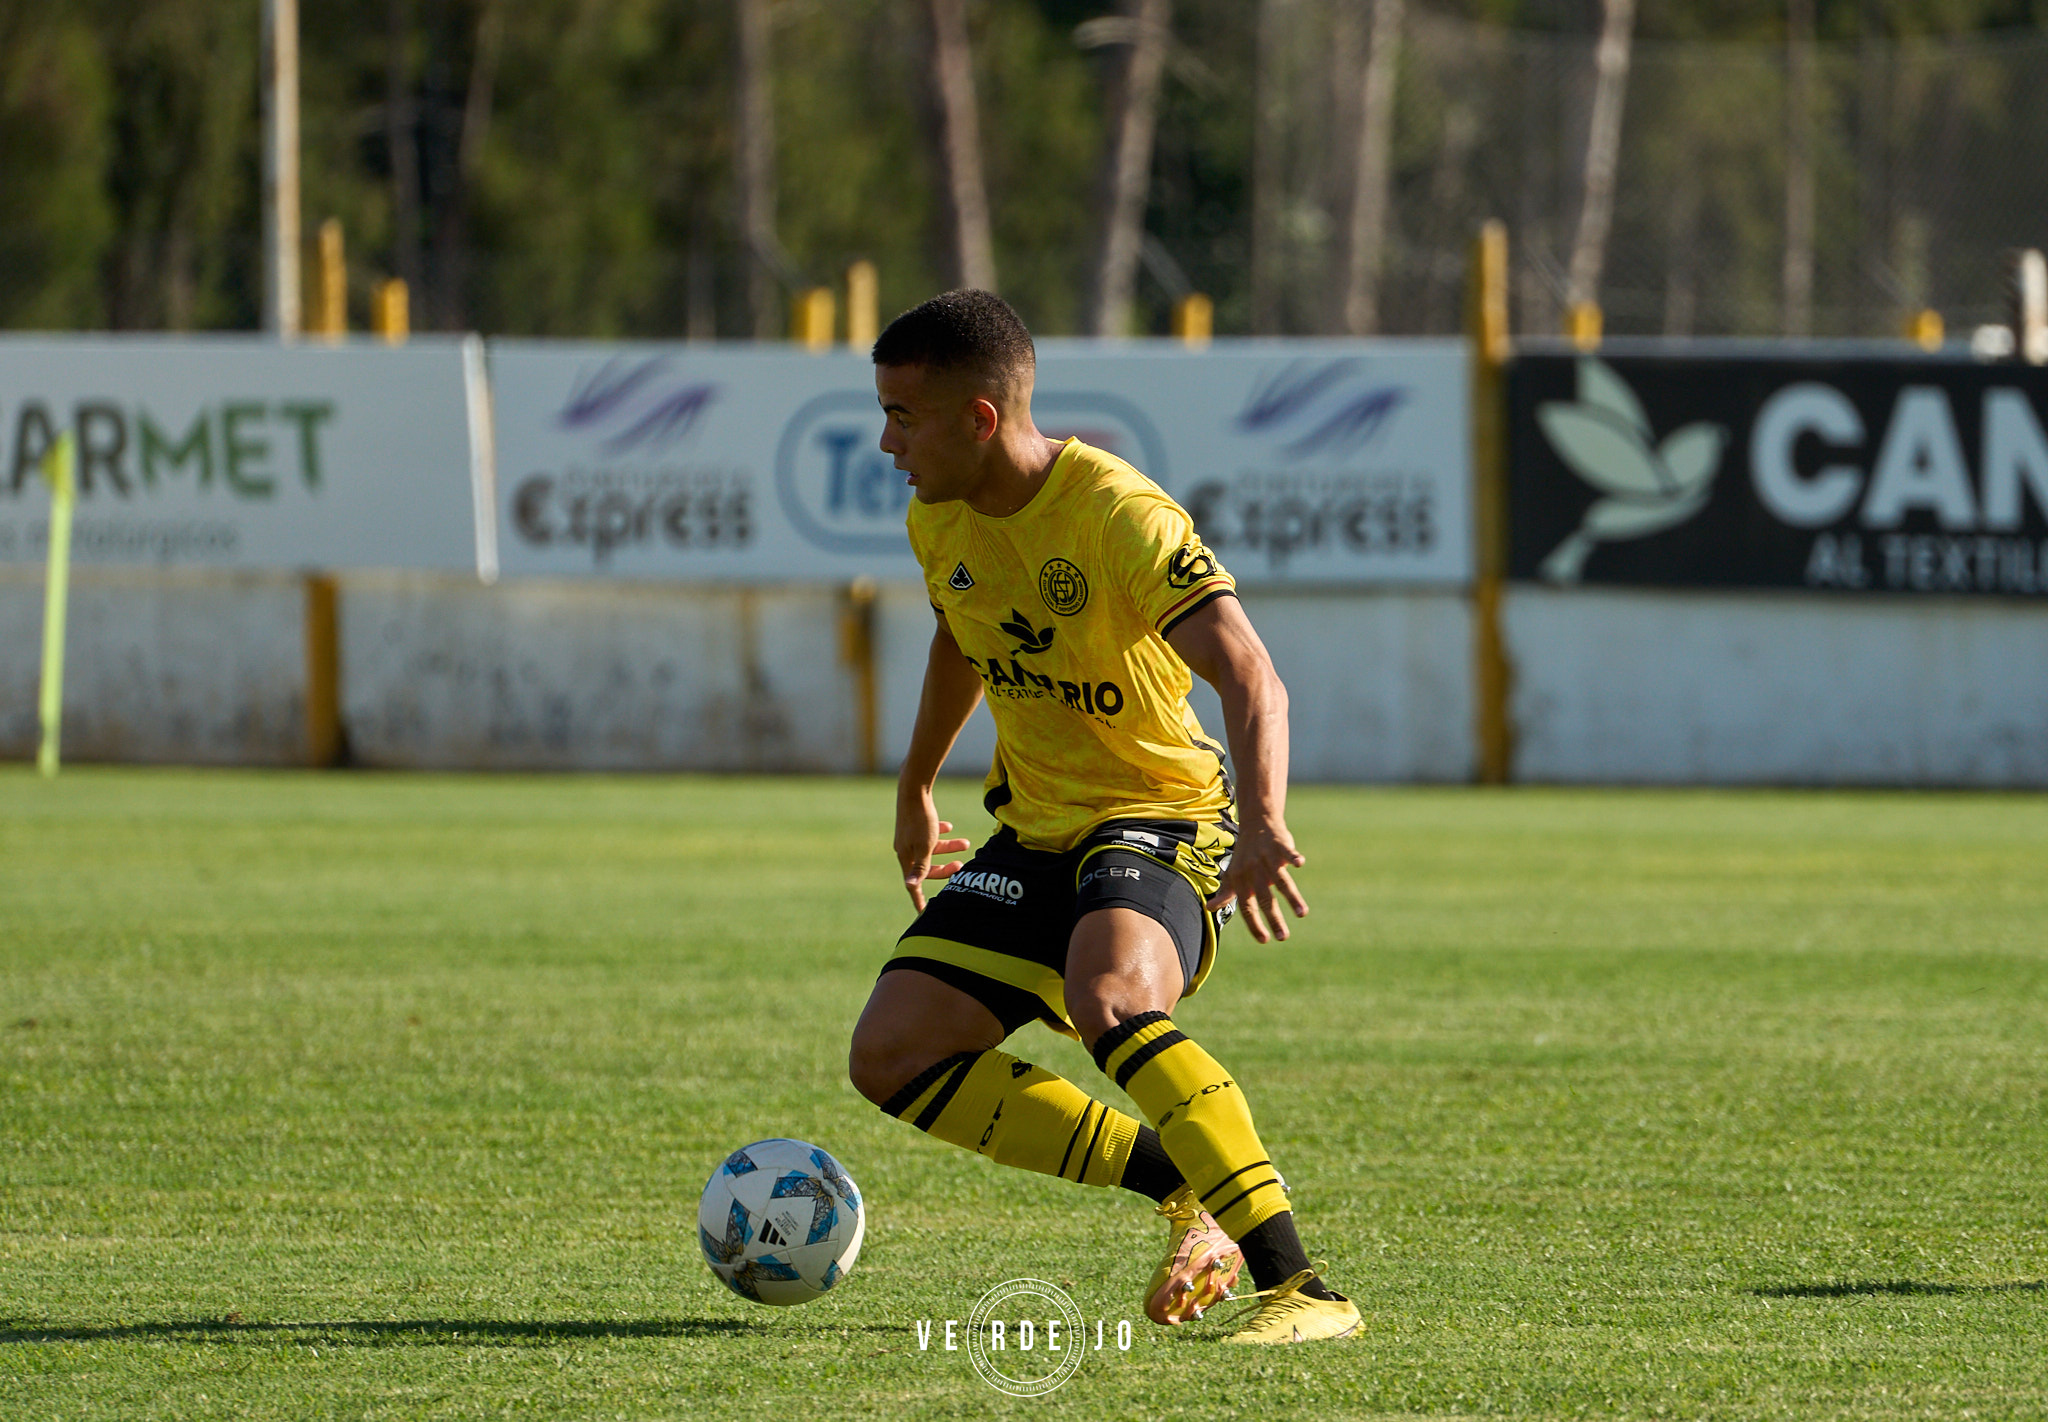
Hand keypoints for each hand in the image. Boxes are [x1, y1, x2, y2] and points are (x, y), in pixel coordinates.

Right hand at [895, 786, 971, 912]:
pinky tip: (949, 828)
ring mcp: (909, 835)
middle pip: (926, 867)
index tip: (925, 913)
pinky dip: (939, 834)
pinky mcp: (914, 823)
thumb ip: (920, 866)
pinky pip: (928, 834)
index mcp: (905, 856)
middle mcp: (905, 848)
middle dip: (945, 868)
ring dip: (949, 848)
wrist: (914, 787)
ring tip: (966, 843)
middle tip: (962, 867)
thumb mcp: (925, 845)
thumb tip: (910, 887)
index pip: (913, 884)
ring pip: (931, 849)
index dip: (919, 899)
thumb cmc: (920, 818)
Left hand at [1205, 820, 1307, 943]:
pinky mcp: (1280, 845)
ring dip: (1292, 897)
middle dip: (1274, 919)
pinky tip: (1299, 863)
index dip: (1254, 924)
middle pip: (1264, 899)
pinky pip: (1288, 852)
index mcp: (1241, 880)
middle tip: (1283, 937)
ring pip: (1281, 880)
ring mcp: (1267, 857)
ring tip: (1302, 913)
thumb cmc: (1245, 854)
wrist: (1256, 822)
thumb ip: (1226, 893)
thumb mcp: (1233, 873)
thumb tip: (1209, 908)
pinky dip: (1293, 857)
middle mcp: (1253, 870)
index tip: (1264, 940)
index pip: (1247, 907)